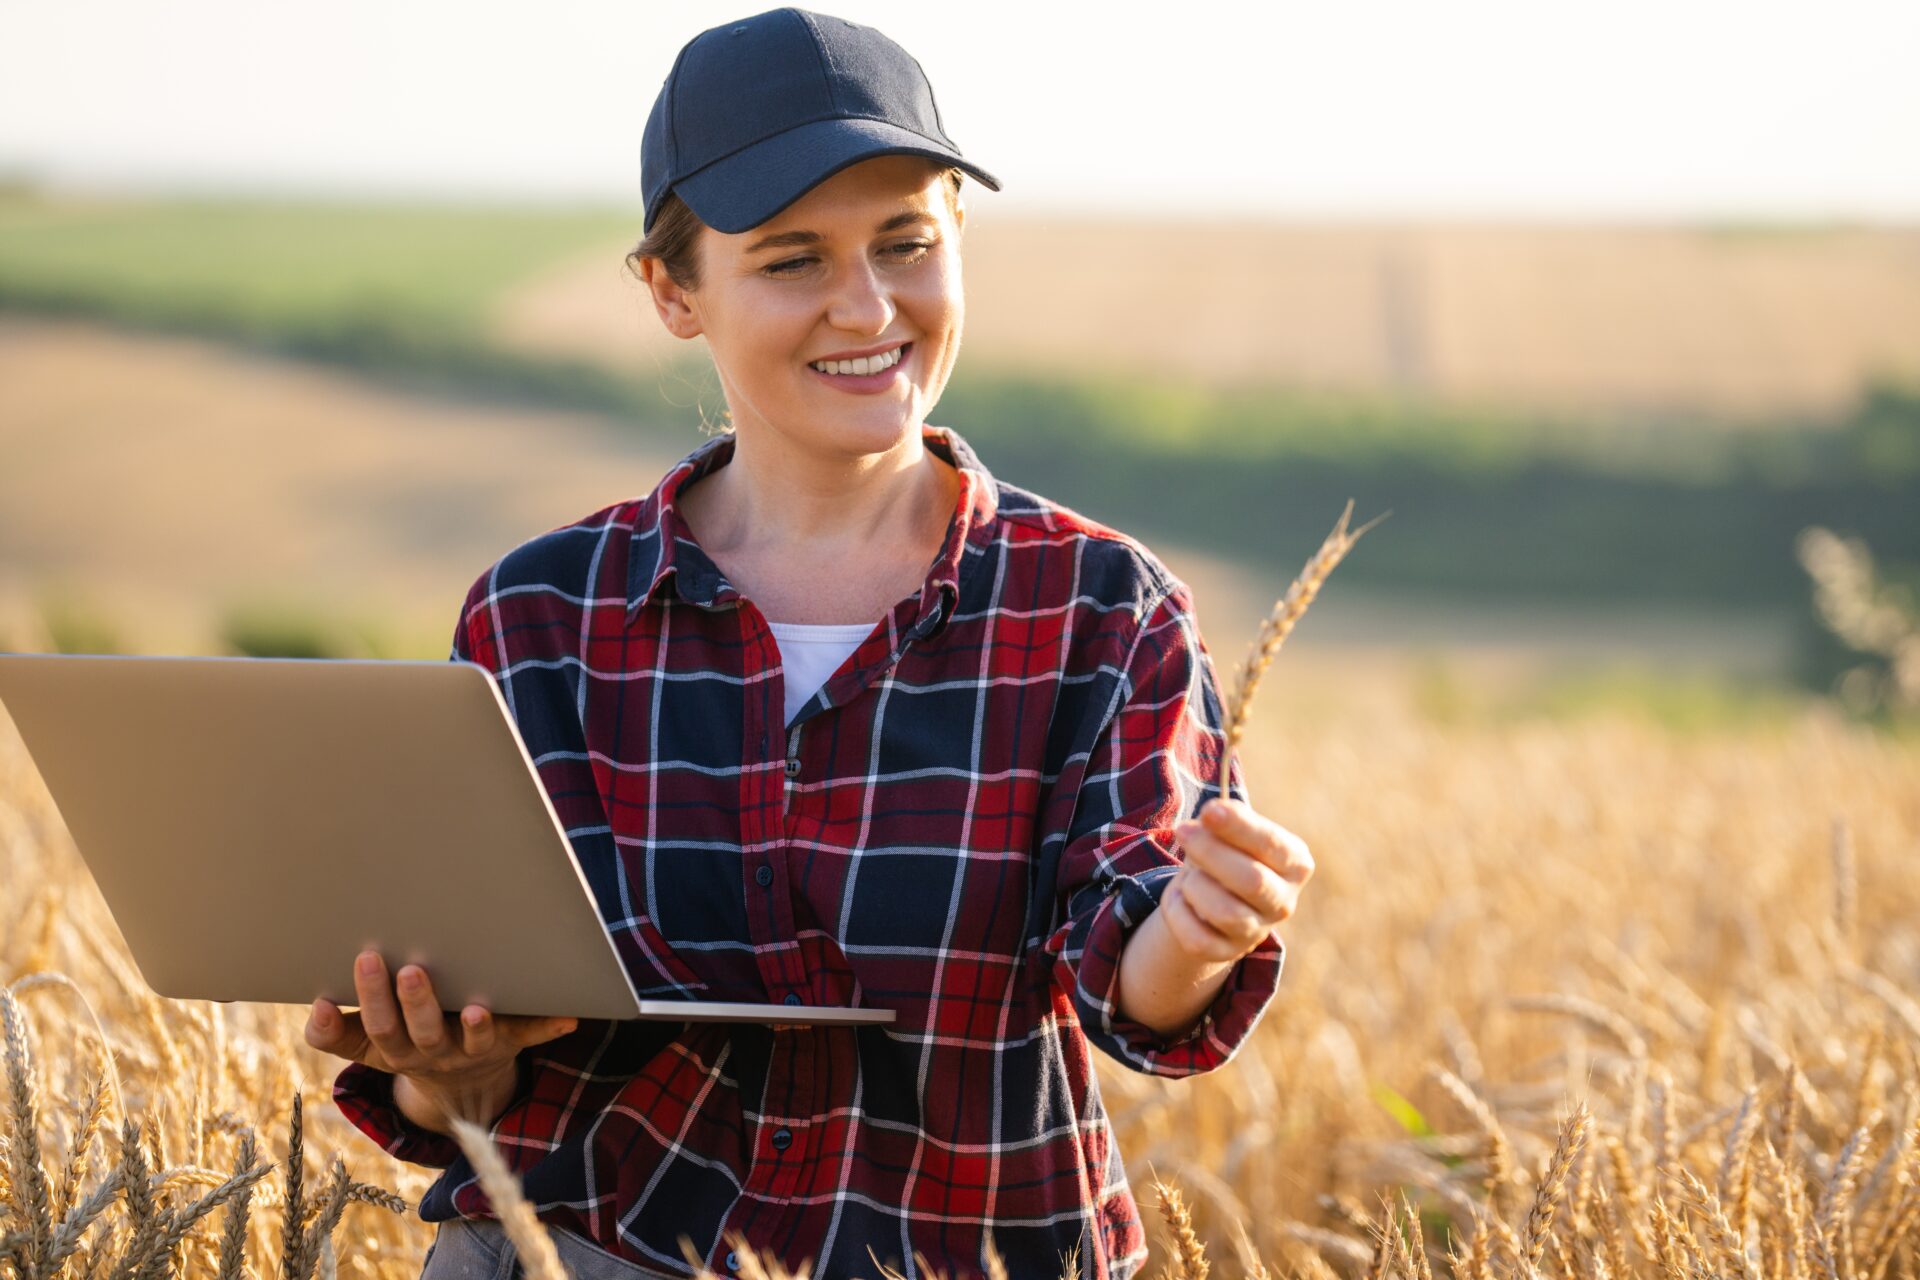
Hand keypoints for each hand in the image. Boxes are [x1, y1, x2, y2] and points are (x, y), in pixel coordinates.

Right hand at [306, 950, 576, 1121]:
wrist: (460, 1088)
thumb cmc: (406, 1043)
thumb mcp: (367, 1044)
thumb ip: (335, 1031)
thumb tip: (315, 1007)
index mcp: (397, 1050)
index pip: (378, 1031)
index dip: (363, 1007)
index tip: (350, 974)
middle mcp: (435, 1054)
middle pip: (423, 1034)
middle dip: (416, 1004)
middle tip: (409, 970)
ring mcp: (475, 1050)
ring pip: (473, 1041)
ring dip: (476, 1027)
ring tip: (476, 1008)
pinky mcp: (511, 1042)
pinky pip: (531, 1035)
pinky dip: (549, 1026)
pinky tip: (569, 1016)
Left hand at [1163, 797, 1313, 962]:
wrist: (1211, 898)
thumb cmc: (1225, 853)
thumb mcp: (1229, 831)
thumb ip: (1224, 821)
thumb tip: (1211, 815)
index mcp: (1295, 864)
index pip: (1271, 845)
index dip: (1239, 827)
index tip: (1209, 810)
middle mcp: (1283, 901)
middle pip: (1252, 880)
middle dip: (1211, 852)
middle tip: (1183, 830)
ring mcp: (1257, 931)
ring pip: (1225, 913)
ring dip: (1195, 886)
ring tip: (1189, 876)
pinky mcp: (1227, 952)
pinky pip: (1197, 938)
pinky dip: (1177, 913)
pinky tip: (1180, 898)